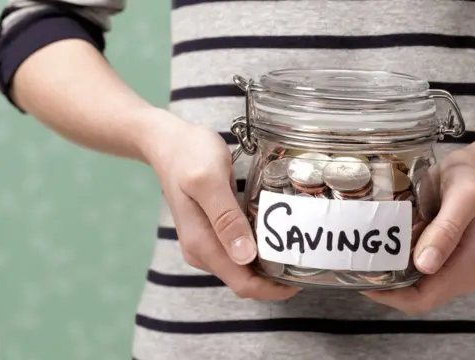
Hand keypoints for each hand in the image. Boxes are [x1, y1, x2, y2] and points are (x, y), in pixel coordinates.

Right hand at [141, 109, 299, 300]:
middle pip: (245, 280)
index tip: (302, 279)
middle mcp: (202, 251)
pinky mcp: (211, 232)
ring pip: (243, 267)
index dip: (272, 289)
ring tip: (297, 248)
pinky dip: (260, 248)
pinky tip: (277, 234)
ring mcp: (206, 242)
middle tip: (307, 259)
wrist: (167, 142)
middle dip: (275, 279)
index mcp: (202, 244)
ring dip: (269, 264)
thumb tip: (245, 257)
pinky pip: (240, 250)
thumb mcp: (209, 179)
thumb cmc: (189, 154)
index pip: (242, 284)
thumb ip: (226, 218)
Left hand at [362, 136, 474, 313]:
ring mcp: (459, 270)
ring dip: (392, 274)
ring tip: (367, 255)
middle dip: (387, 285)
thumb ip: (446, 230)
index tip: (361, 279)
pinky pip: (419, 271)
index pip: (424, 298)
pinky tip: (385, 247)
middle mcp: (467, 275)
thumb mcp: (463, 196)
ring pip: (416, 285)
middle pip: (418, 296)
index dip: (390, 296)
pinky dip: (400, 263)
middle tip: (358, 264)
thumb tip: (425, 265)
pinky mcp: (450, 260)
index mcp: (471, 266)